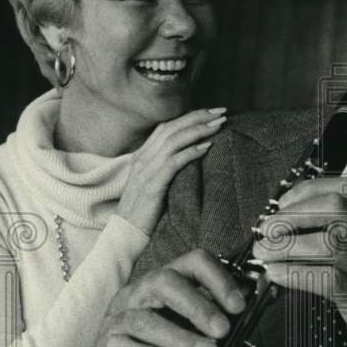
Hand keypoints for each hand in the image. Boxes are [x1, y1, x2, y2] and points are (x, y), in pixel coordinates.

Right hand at [80, 250, 245, 346]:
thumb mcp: (196, 345)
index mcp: (167, 283)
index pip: (193, 262)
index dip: (218, 279)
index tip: (239, 306)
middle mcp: (140, 293)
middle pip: (165, 281)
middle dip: (199, 305)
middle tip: (222, 330)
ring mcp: (119, 319)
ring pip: (145, 319)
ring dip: (181, 337)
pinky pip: (124, 346)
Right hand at [117, 108, 226, 235]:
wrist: (125, 234)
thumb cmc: (144, 213)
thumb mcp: (154, 185)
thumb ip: (166, 169)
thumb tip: (192, 158)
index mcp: (142, 157)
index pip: (166, 127)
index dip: (189, 117)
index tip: (212, 112)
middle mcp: (142, 159)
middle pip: (171, 128)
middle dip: (198, 117)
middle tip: (221, 112)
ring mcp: (145, 171)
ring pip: (173, 141)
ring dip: (198, 130)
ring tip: (219, 125)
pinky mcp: (151, 186)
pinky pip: (172, 163)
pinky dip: (190, 152)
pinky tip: (206, 147)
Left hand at [252, 177, 346, 346]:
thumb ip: (326, 232)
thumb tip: (277, 226)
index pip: (340, 189)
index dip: (305, 192)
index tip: (281, 205)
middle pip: (336, 208)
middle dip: (294, 215)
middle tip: (267, 230)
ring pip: (331, 242)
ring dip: (289, 246)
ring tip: (265, 254)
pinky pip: (328, 278)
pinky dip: (295, 273)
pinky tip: (276, 275)